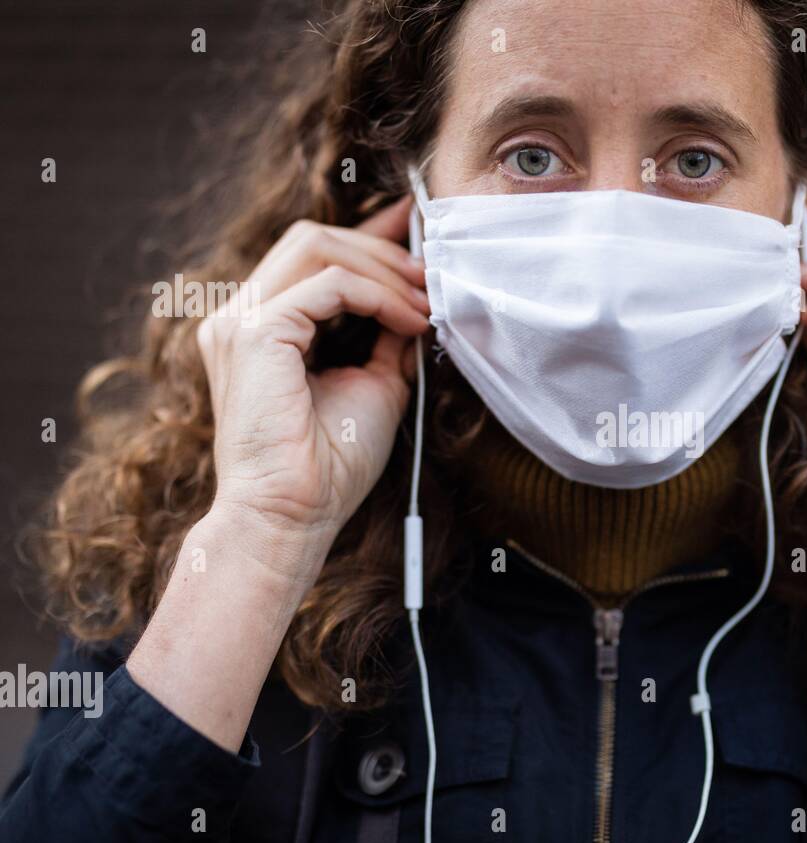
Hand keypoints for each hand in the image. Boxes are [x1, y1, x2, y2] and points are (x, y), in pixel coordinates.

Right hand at [196, 198, 429, 570]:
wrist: (293, 517)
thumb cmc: (330, 468)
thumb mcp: (375, 385)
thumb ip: (388, 340)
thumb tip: (420, 304)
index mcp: (261, 327)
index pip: (312, 253)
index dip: (367, 233)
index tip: (416, 226)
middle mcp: (240, 315)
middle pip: (314, 238)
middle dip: (381, 247)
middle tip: (432, 273)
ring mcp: (239, 320)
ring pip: (318, 247)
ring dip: (383, 268)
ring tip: (426, 300)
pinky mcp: (254, 332)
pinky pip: (328, 284)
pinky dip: (377, 295)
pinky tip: (409, 321)